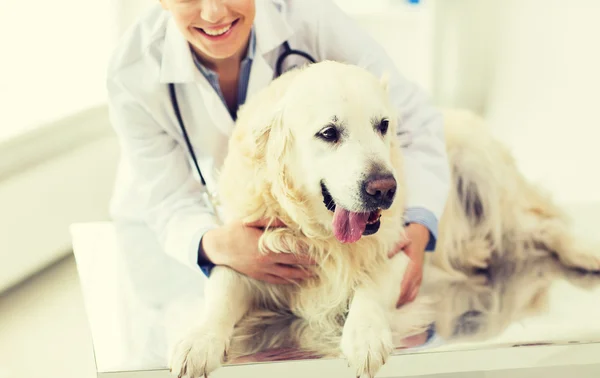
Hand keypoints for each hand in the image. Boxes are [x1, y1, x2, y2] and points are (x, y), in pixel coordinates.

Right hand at [201, 218, 316, 284]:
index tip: (318, 246)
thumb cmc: (235, 230)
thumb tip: (289, 221)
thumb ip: (271, 222)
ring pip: (287, 274)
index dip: (306, 247)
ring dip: (302, 274)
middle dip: (309, 261)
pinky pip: (277, 279)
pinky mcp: (259, 275)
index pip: (292, 247)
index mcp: (266, 244)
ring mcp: (263, 269)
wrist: (219, 247)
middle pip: (294, 261)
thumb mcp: (252, 221)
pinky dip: (289, 280)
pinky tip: (298, 280)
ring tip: (315, 273)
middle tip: (323, 261)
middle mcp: (267, 259)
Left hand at [388, 223, 428, 306]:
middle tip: (383, 309)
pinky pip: (413, 293)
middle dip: (397, 303)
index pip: (404, 286)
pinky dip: (406, 299)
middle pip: (408, 295)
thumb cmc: (409, 237)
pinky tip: (396, 303)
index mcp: (413, 267)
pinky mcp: (418, 279)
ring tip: (388, 309)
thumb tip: (385, 256)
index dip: (396, 296)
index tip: (386, 303)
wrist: (420, 235)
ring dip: (401, 303)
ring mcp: (418, 278)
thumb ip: (394, 247)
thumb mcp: (402, 238)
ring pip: (411, 296)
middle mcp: (417, 275)